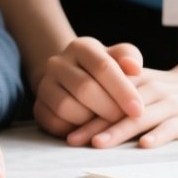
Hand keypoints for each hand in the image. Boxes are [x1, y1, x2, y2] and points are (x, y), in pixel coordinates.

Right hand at [31, 37, 145, 136]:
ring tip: (107, 124)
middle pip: (84, 88)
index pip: (103, 67)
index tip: (138, 110)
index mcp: (80, 47)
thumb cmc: (104, 70)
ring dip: (91, 121)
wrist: (72, 79)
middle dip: (109, 108)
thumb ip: (128, 57)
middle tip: (125, 120)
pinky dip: (74, 130)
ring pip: (66, 107)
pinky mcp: (38, 107)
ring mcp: (44, 85)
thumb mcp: (118, 58)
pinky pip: (54, 123)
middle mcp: (57, 63)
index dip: (122, 90)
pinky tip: (89, 130)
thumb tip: (134, 67)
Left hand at [64, 66, 177, 148]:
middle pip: (118, 108)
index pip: (106, 95)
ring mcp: (169, 104)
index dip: (85, 112)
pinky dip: (158, 135)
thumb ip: (115, 93)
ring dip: (118, 131)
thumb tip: (78, 112)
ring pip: (140, 118)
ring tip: (98, 143)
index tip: (66, 128)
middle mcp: (150, 90)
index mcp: (136, 80)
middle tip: (73, 139)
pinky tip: (144, 145)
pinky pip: (170, 127)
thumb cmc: (165, 91)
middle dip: (94, 125)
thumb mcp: (141, 82)